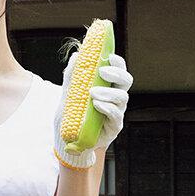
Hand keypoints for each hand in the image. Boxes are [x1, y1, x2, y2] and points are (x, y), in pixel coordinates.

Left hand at [53, 52, 132, 169]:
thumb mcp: (68, 93)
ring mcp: (117, 112)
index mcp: (108, 86)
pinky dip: (107, 108)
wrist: (68, 139)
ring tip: (92, 93)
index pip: (119, 70)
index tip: (108, 56)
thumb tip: (77, 56)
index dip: (117, 62)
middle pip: (126, 81)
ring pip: (122, 97)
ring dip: (108, 92)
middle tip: (101, 71)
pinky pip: (116, 115)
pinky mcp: (114, 127)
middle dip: (116, 73)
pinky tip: (97, 105)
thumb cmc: (72, 114)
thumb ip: (72, 75)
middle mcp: (115, 98)